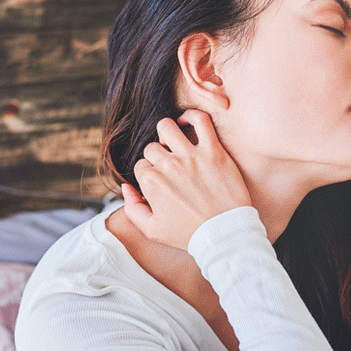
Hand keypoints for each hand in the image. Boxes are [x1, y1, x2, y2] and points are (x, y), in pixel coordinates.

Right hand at [122, 109, 250, 250]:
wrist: (225, 235)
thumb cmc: (189, 235)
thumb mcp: (152, 231)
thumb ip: (132, 209)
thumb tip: (126, 188)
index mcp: (152, 183)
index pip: (141, 166)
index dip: (149, 174)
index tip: (161, 182)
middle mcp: (168, 166)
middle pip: (152, 148)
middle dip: (157, 157)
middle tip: (170, 168)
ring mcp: (192, 157)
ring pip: (167, 127)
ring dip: (167, 134)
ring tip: (175, 144)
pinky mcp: (214, 151)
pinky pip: (201, 120)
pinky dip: (192, 116)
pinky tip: (188, 123)